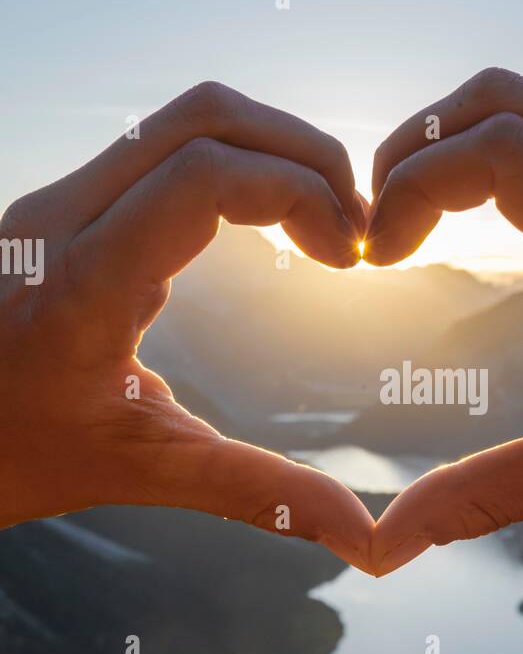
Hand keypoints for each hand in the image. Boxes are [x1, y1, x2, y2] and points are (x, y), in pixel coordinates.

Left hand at [0, 81, 373, 569]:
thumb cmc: (15, 458)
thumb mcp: (140, 473)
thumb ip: (255, 492)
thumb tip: (358, 535)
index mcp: (81, 286)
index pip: (203, 177)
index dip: (298, 192)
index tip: (347, 256)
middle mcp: (58, 220)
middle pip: (203, 118)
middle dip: (302, 153)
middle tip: (354, 221)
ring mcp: (54, 203)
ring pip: (180, 120)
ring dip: (270, 151)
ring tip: (323, 220)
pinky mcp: (61, 206)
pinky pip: (159, 149)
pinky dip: (234, 164)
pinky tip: (270, 224)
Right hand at [365, 68, 522, 572]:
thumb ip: (486, 495)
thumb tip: (384, 547)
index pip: (499, 152)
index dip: (413, 187)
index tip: (380, 255)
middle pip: (501, 99)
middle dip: (416, 149)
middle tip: (378, 224)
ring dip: (456, 142)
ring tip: (413, 217)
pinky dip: (500, 147)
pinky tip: (473, 214)